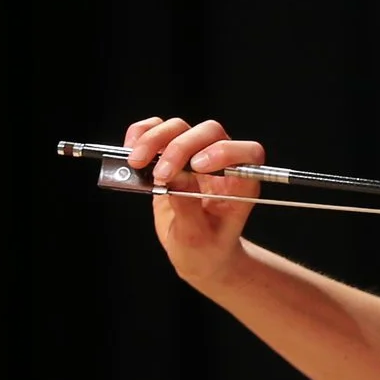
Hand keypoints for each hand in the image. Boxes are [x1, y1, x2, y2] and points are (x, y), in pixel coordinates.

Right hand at [123, 115, 264, 290]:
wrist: (196, 252)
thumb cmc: (206, 249)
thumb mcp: (197, 238)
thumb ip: (189, 208)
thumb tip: (175, 179)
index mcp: (242, 185)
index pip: (248, 153)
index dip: (226, 152)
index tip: (198, 166)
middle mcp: (223, 164)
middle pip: (209, 133)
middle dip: (181, 148)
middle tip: (161, 176)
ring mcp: (197, 155)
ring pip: (181, 128)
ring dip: (155, 140)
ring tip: (136, 164)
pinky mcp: (173, 155)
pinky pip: (158, 130)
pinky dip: (142, 133)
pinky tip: (131, 151)